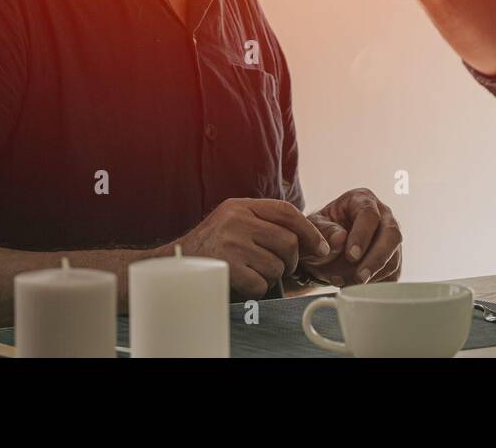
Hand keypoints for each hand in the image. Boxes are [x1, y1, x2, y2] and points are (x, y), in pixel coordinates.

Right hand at [176, 198, 332, 298]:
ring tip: (253, 273)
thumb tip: (310, 239)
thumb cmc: (211, 246)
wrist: (174, 264)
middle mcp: (236, 220)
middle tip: (283, 267)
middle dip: (291, 260)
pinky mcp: (227, 267)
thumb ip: (264, 223)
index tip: (320, 247)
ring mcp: (231, 243)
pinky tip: (244, 283)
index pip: (286, 212)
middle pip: (288, 242)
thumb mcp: (234, 221)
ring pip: (276, 266)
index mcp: (241, 206)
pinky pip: (260, 284)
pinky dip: (257, 289)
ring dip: (271, 277)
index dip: (309, 230)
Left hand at [298, 188, 401, 286]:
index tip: (351, 255)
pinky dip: (375, 284)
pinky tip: (354, 286)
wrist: (323, 249)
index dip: (362, 235)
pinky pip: (392, 274)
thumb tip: (340, 239)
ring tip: (344, 282)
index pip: (369, 214)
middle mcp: (382, 215)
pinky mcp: (393, 258)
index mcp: (361, 200)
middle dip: (376, 259)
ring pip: (393, 257)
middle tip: (359, 277)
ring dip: (372, 275)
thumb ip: (323, 231)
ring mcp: (391, 237)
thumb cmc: (319, 233)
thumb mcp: (313, 228)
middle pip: (392, 235)